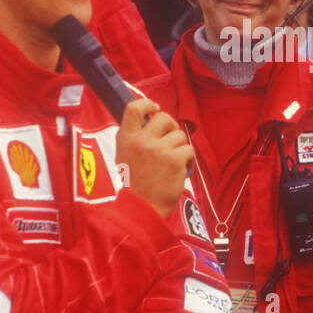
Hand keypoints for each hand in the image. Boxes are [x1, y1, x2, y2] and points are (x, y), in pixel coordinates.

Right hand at [116, 98, 193, 219]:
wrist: (142, 209)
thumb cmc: (135, 185)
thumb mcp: (124, 157)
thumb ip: (134, 138)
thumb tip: (150, 122)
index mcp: (126, 138)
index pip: (133, 108)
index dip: (147, 103)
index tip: (155, 107)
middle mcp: (141, 140)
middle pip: (163, 117)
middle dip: (171, 126)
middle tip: (171, 139)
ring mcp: (158, 149)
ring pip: (179, 135)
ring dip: (180, 147)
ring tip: (173, 162)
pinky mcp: (174, 159)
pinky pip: (189, 150)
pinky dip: (189, 160)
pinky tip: (182, 169)